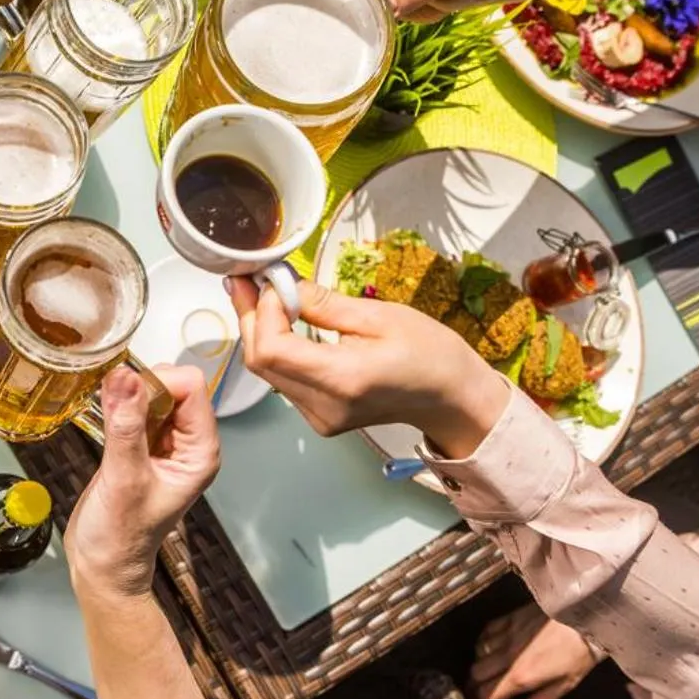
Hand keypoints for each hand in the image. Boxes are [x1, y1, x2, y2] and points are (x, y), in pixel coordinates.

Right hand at [64, 364, 220, 599]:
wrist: (103, 566)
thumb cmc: (121, 536)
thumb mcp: (124, 479)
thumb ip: (125, 426)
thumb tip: (124, 376)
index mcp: (200, 453)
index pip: (191, 388)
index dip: (159, 382)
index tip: (125, 394)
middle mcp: (187, 445)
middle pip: (173, 386)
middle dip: (141, 386)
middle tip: (111, 407)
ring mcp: (164, 445)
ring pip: (151, 394)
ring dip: (126, 395)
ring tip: (105, 414)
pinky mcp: (140, 446)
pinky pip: (133, 409)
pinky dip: (117, 405)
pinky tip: (102, 417)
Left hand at [226, 278, 512, 458]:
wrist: (451, 398)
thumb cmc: (430, 354)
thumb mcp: (380, 316)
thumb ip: (324, 304)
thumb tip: (282, 285)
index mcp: (343, 379)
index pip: (272, 349)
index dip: (262, 311)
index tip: (271, 280)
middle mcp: (323, 406)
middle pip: (260, 362)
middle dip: (251, 317)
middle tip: (248, 280)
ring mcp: (319, 418)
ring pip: (267, 372)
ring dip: (260, 331)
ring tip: (262, 294)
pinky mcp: (319, 418)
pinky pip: (282, 380)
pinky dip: (277, 349)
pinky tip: (281, 323)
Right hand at [467, 605, 596, 698]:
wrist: (587, 615)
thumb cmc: (581, 653)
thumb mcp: (569, 682)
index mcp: (522, 676)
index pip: (488, 694)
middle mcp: (508, 656)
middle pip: (476, 673)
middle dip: (472, 686)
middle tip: (475, 693)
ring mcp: (508, 634)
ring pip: (478, 652)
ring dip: (478, 664)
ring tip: (483, 671)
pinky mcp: (511, 618)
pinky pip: (488, 631)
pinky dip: (484, 641)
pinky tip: (488, 645)